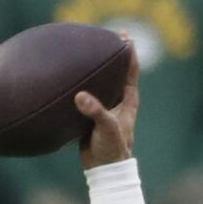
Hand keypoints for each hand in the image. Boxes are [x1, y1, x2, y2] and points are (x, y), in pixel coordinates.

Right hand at [77, 41, 140, 168]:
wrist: (104, 169)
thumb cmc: (112, 149)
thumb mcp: (106, 128)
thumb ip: (95, 111)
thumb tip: (81, 96)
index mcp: (127, 100)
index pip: (130, 70)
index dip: (128, 52)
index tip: (124, 35)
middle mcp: (118, 100)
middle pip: (116, 71)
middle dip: (111, 54)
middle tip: (103, 34)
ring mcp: (105, 106)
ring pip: (101, 81)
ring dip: (96, 67)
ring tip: (86, 49)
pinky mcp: (93, 114)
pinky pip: (88, 93)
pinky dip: (82, 82)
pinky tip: (71, 75)